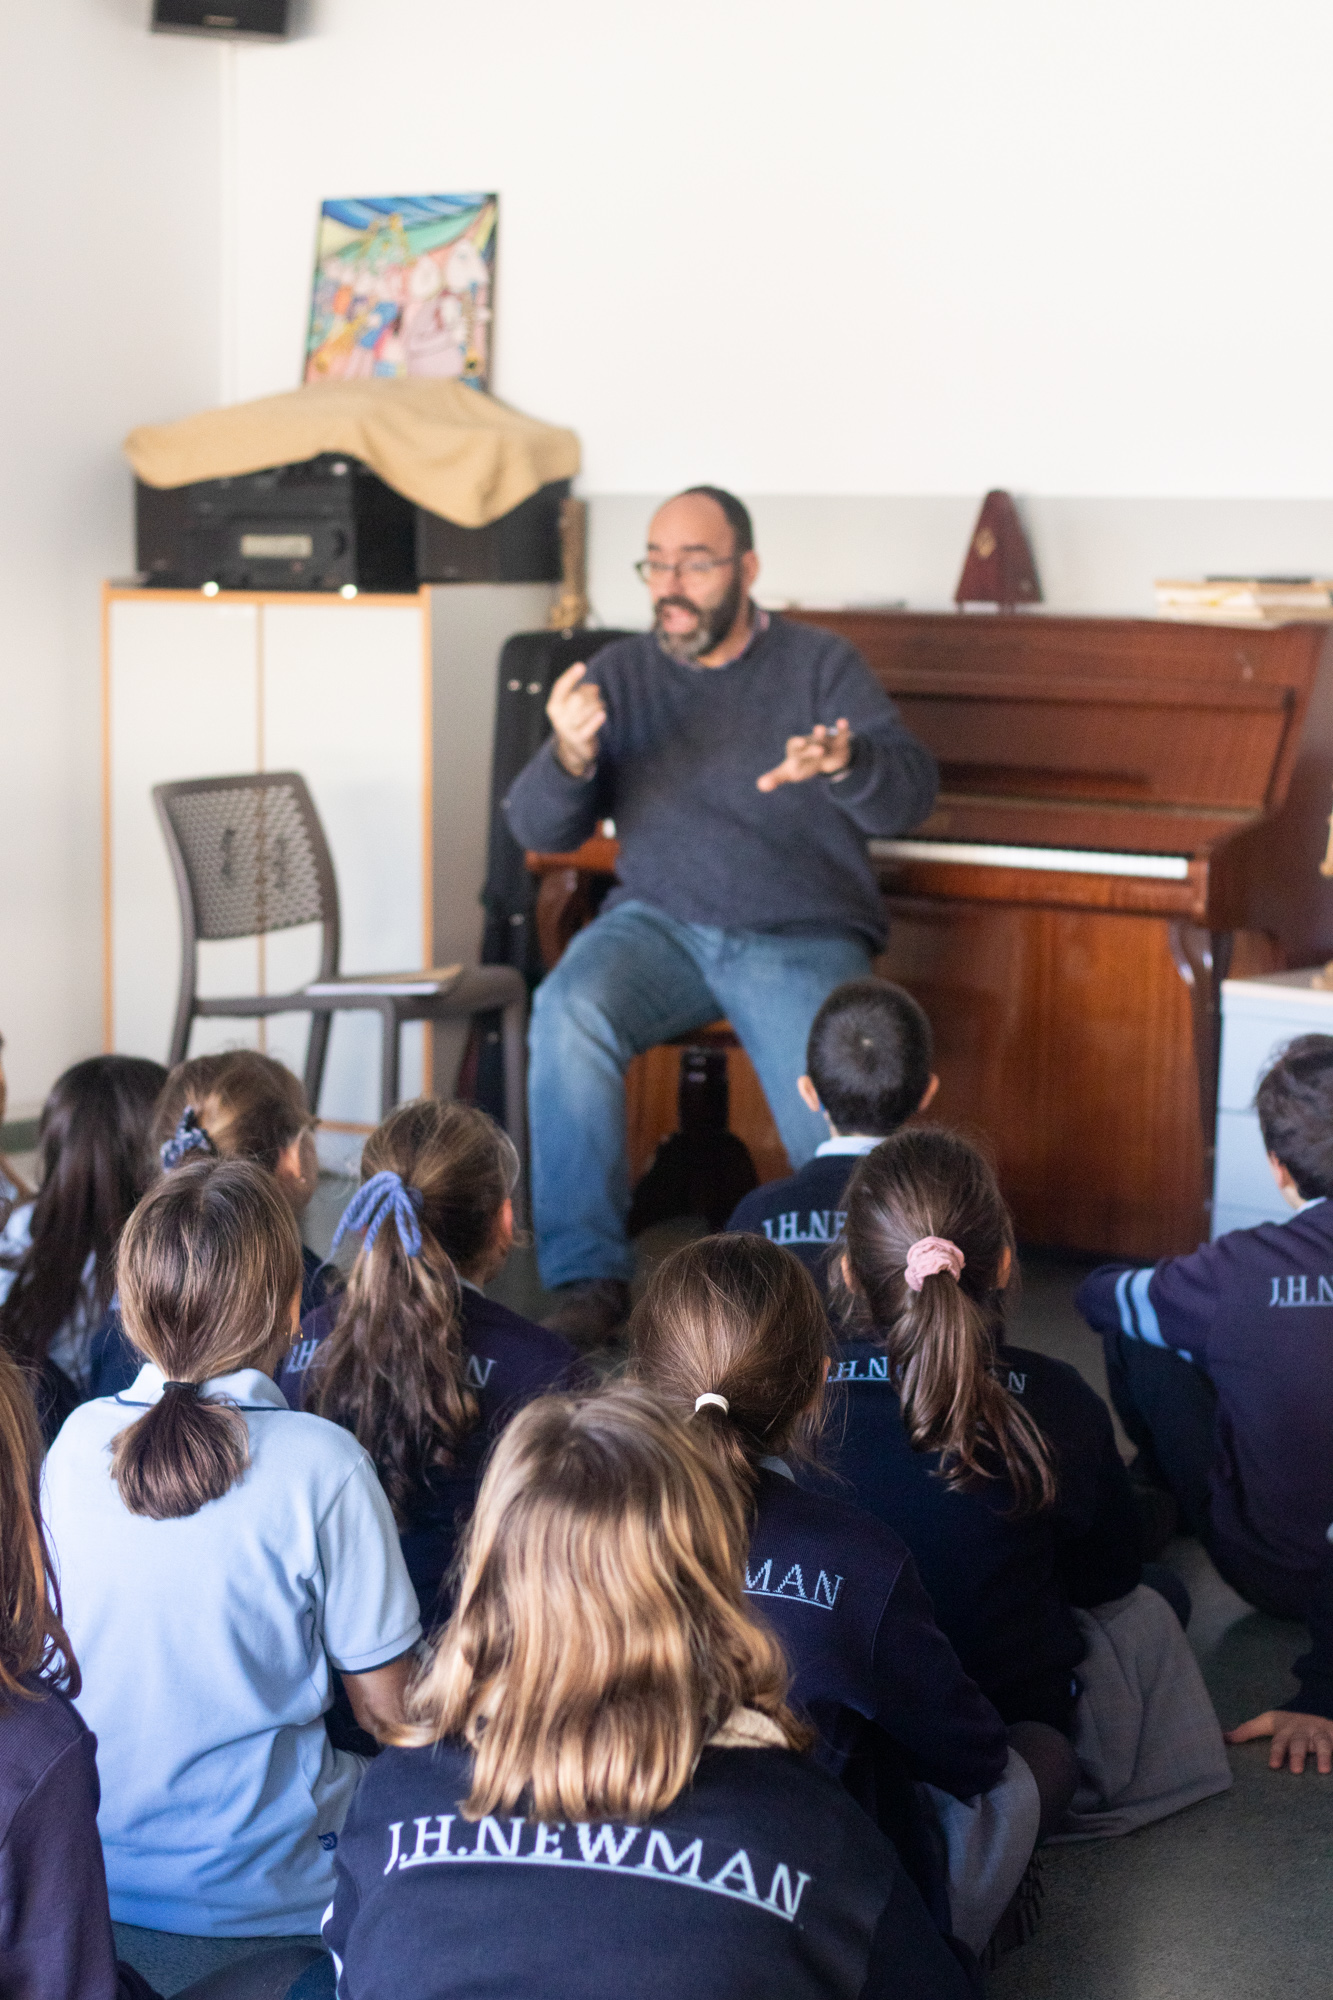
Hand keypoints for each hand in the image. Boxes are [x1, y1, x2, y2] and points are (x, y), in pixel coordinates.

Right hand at [547, 662, 605, 778]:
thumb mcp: (573, 705)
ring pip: (586, 710)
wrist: (573, 749)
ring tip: (599, 707)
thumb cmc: (575, 720)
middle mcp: (558, 717)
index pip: (560, 687)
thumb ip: (581, 692)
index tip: (581, 666)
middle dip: (590, 694)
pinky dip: (595, 720)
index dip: (571, 676)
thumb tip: (593, 688)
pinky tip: (602, 715)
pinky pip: (588, 728)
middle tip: (596, 695)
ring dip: (597, 706)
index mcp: (554, 705)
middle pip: (577, 697)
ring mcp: (567, 729)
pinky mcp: (578, 739)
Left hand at [756, 718, 852, 792]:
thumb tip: (760, 785)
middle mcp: (809, 743)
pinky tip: (842, 721)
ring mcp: (825, 741)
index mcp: (797, 749)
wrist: (827, 755)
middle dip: (811, 747)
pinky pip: (841, 734)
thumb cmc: (805, 763)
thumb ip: (776, 777)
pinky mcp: (839, 742)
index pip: (794, 747)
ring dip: (820, 733)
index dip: (794, 749)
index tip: (794, 759)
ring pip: (822, 737)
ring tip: (819, 728)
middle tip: (818, 750)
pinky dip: (842, 729)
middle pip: (809, 744)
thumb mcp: (791, 771)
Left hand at [1225, 1709, 1332, 1772]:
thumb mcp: (1267, 1723)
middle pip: (1299, 1742)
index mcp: (1285, 1729)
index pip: (1279, 1742)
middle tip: (1296, 1770)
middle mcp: (1302, 1731)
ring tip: (1324, 1770)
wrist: (1314, 1710)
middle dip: (1297, 1755)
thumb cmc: (1287, 1723)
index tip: (1274, 1766)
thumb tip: (1223, 1738)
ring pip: (1322, 1743)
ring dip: (1324, 1755)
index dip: (1276, 1753)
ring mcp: (1319, 1733)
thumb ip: (1247, 1731)